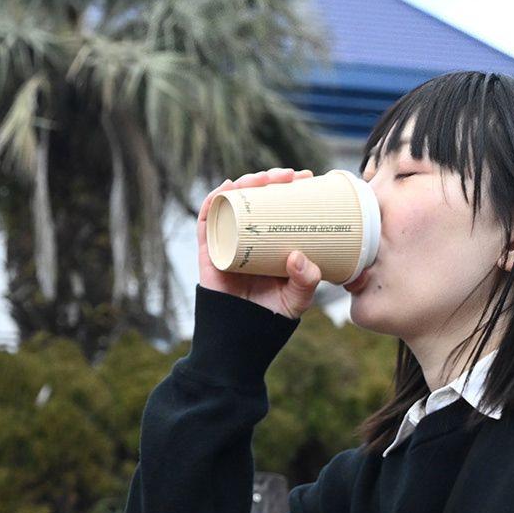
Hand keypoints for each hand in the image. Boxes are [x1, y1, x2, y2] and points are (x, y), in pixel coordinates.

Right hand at [197, 168, 322, 320]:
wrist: (241, 337)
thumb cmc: (272, 315)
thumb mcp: (298, 298)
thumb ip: (305, 281)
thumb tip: (297, 256)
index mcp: (272, 242)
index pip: (280, 206)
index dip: (290, 188)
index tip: (307, 178)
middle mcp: (249, 237)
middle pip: (256, 199)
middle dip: (270, 180)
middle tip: (289, 175)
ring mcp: (228, 241)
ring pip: (232, 204)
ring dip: (244, 184)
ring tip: (262, 178)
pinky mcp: (209, 250)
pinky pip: (206, 221)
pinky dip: (213, 201)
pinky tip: (225, 187)